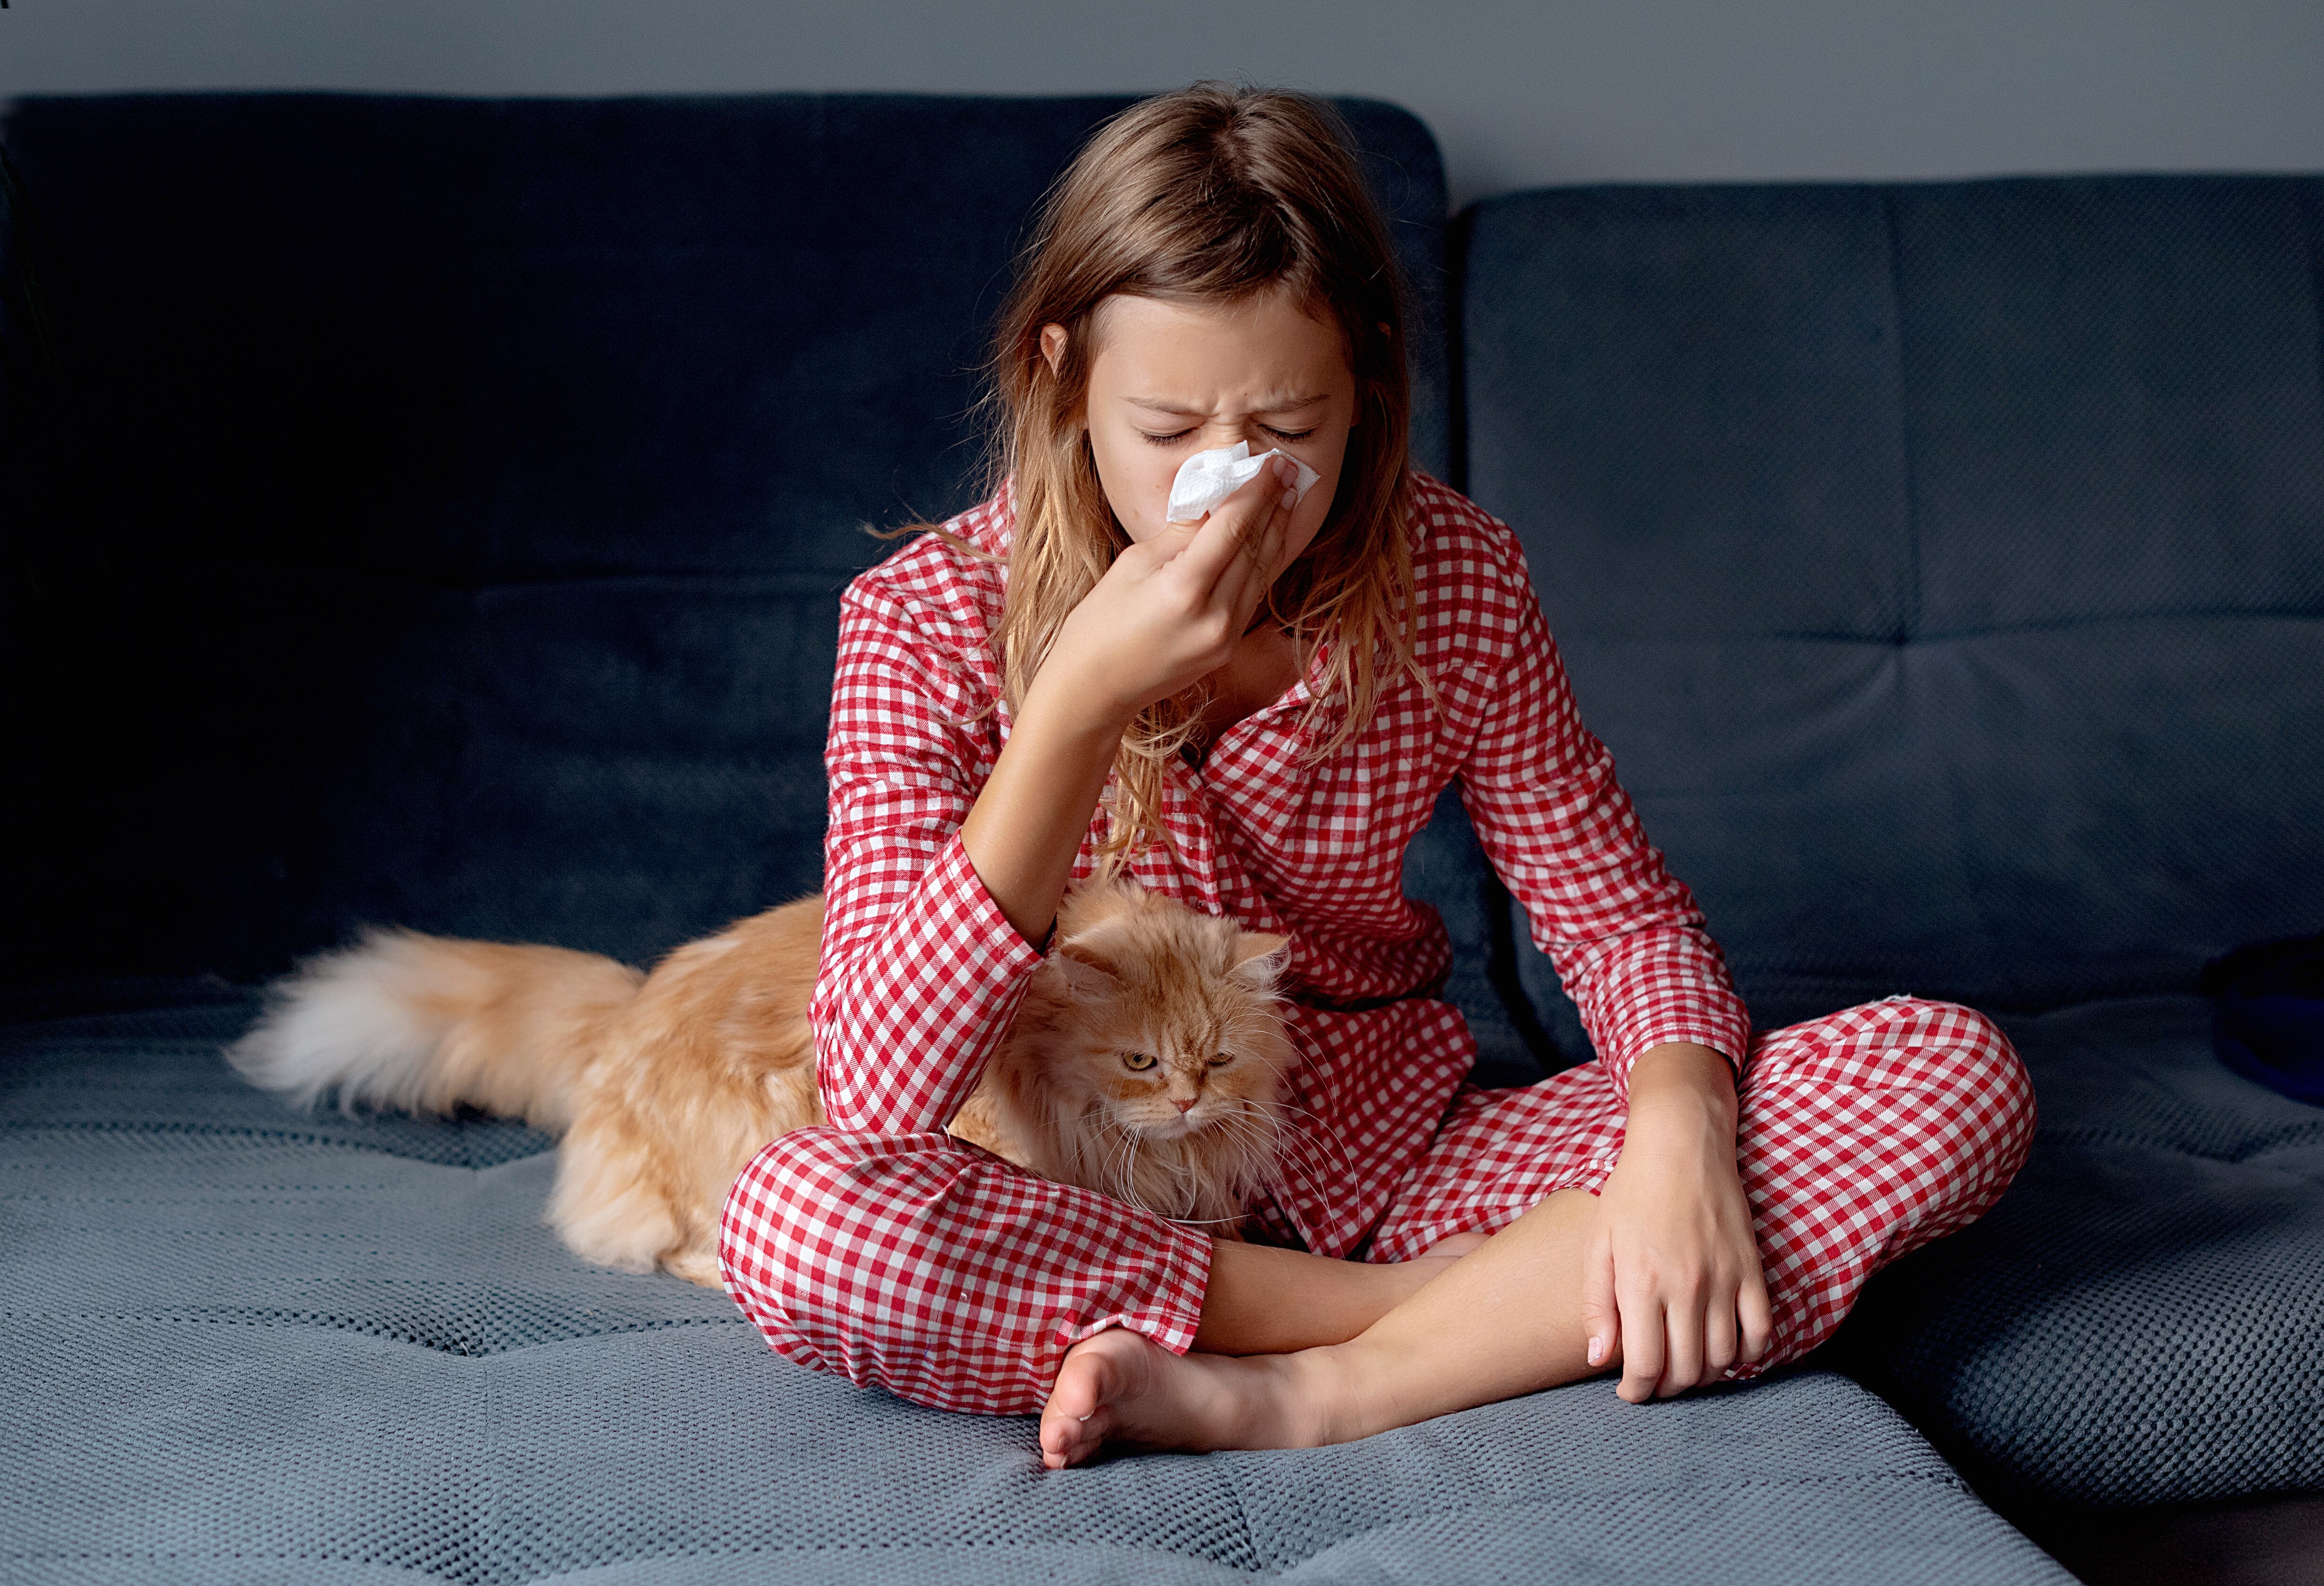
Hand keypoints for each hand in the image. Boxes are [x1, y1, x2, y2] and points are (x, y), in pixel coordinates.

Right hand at [1032, 457, 1301, 728]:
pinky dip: (1263, 563)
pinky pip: (1253, 595)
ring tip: (1288, 497)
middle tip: (1289, 470)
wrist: (1096, 688)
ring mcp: (1226, 637)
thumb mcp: (1133, 565)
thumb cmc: (1101, 622)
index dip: (1256, 491)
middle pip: (1255, 548)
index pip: (1233, 527)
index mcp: (1184, 589)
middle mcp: (1214, 616)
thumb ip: (1180, 533)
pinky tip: (1269, 539)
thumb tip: (1213, 499)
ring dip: (1276, 532)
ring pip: (1262, 572)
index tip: (1273, 464)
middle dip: (1274, 505)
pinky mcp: (1227, 648)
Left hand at [1579, 1043, 1772, 1401]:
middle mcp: (1686, 1288)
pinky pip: (1759, 1333)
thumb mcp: (1599, 1244)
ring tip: (1684, 1368)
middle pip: (1685, 1370)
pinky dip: (1745, 1356)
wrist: (1682, 1145)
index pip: (1644, 1365)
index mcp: (1642, 1283)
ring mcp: (1725, 1280)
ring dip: (1703, 1376)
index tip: (1629, 1392)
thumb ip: (1597, 1305)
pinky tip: (1724, 1353)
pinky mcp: (1752, 1271)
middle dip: (1667, 1388)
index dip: (1636, 1391)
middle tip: (1655, 1382)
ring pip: (1722, 1359)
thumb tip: (1599, 1360)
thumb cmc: (1631, 1193)